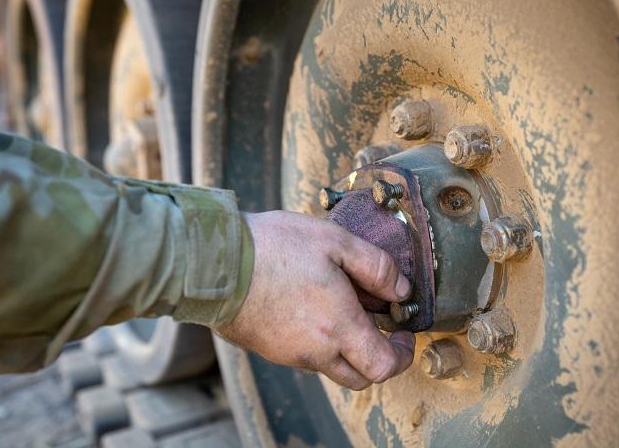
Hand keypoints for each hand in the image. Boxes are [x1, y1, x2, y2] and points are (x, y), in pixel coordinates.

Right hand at [214, 210, 415, 389]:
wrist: (214, 261)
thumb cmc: (274, 247)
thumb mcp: (336, 241)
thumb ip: (377, 267)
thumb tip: (400, 290)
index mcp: (338, 328)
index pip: (384, 367)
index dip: (402, 354)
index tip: (404, 332)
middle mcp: (315, 351)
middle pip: (360, 377)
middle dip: (378, 357)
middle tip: (380, 325)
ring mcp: (288, 354)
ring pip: (331, 366)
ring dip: (346, 348)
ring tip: (343, 306)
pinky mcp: (268, 348)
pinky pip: (304, 355)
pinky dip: (319, 341)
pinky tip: (312, 305)